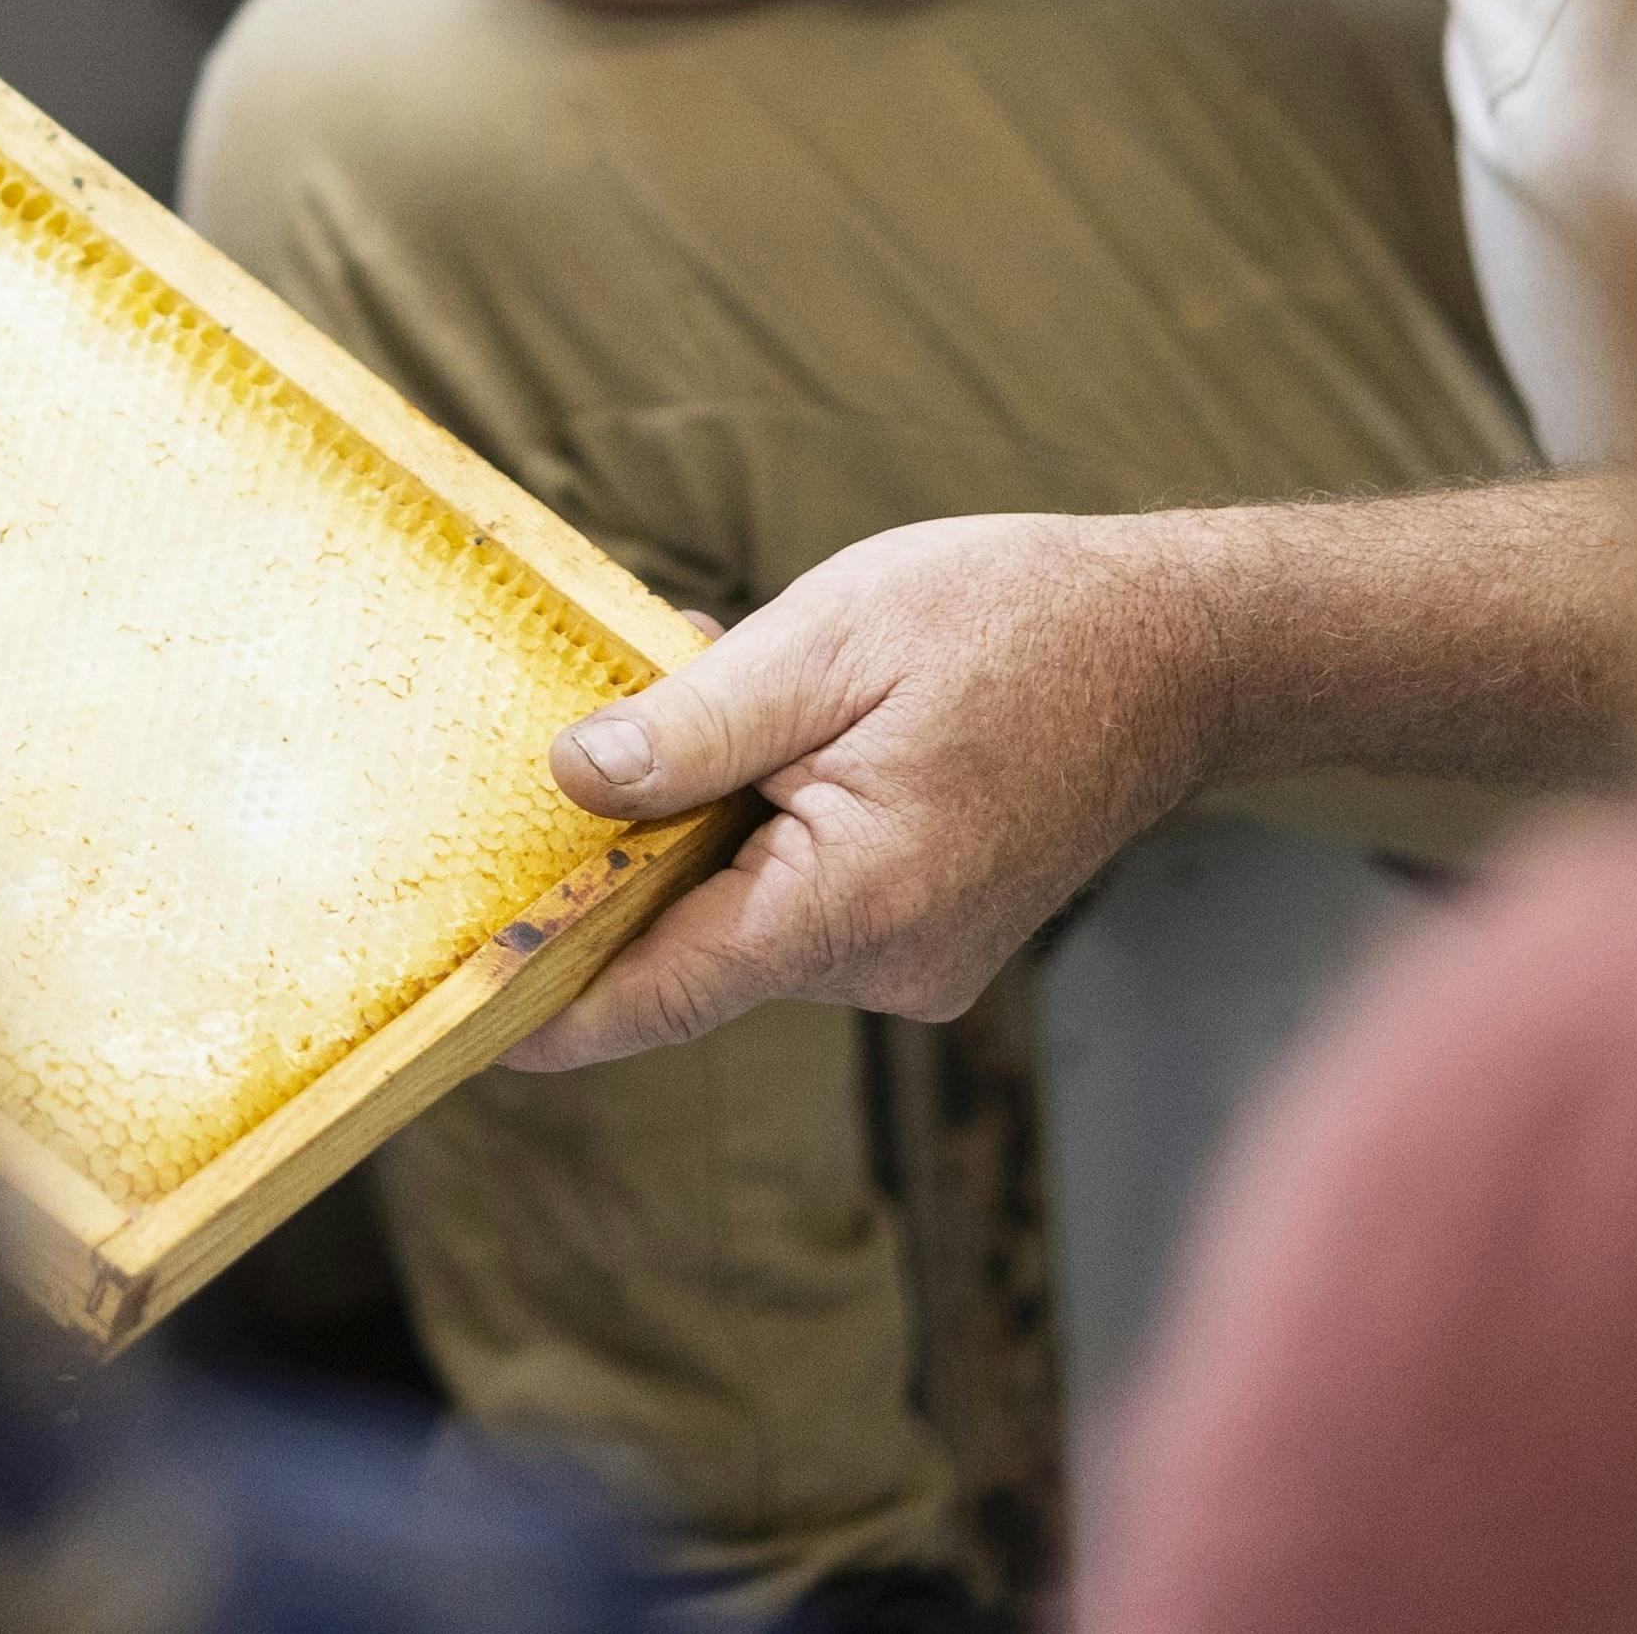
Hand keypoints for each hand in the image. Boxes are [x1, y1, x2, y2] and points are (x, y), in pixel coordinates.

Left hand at [512, 516, 1229, 1064]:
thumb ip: (694, 724)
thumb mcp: (828, 639)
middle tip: (571, 760)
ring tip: (739, 705)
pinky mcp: (931, 937)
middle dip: (628, 867)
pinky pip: (805, 903)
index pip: (665, 990)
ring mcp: (917, 962)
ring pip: (750, 922)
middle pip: (695, 950)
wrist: (1180, 647)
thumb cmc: (1013, 621)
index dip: (551, 1001)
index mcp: (858, 901)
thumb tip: (572, 780)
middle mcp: (889, 965)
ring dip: (706, 836)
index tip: (456, 1016)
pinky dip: (765, 837)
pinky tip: (789, 742)